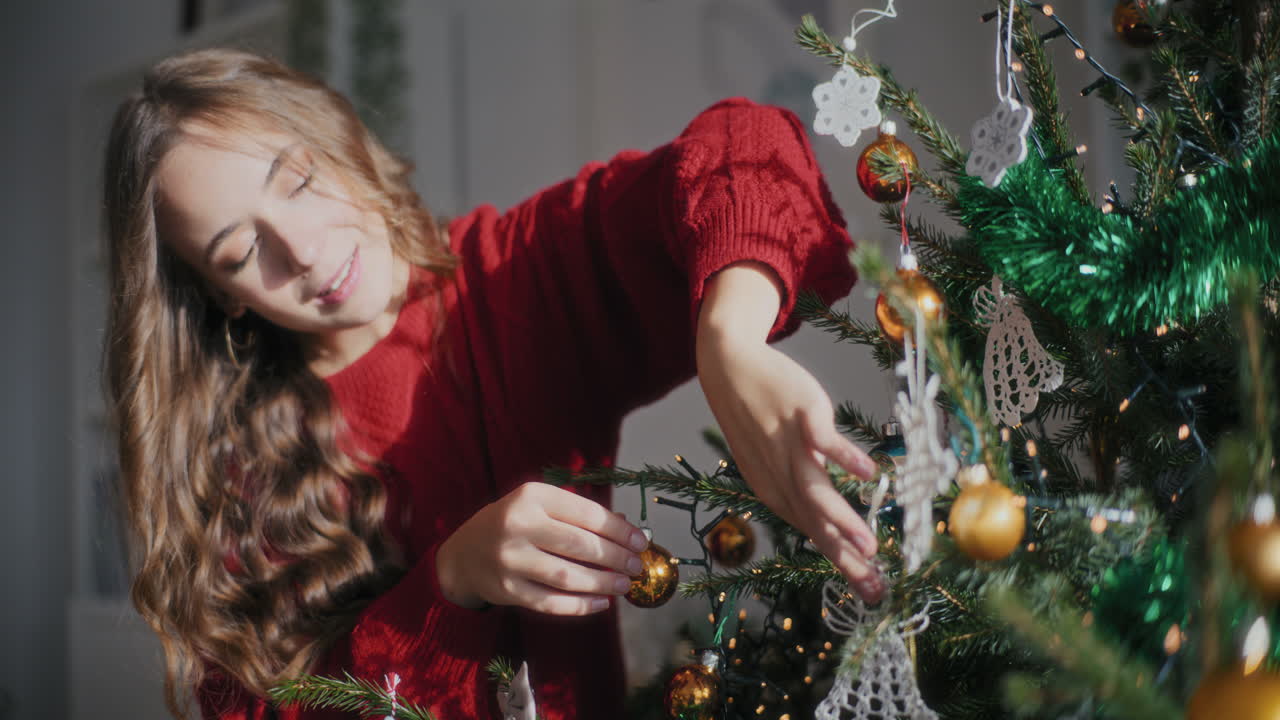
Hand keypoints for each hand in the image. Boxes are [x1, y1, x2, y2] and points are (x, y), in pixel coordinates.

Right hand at [435, 482, 649, 614]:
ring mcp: (510, 559)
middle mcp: (518, 525)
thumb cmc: (512, 523)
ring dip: (602, 583)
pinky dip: (580, 606)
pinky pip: (551, 602)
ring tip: (624, 586)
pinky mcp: (506, 590)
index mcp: (531, 496)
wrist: (463, 553)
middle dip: (616, 558)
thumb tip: (628, 527)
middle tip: (637, 567)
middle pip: (580, 545)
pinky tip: (601, 603)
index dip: (619, 530)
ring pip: (567, 576)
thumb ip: (578, 513)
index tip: (641, 542)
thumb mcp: (539, 505)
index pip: (587, 513)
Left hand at [695, 263, 883, 601]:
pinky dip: (843, 458)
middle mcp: (781, 477)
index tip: (871, 592)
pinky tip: (868, 474)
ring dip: (842, 521)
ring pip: (815, 492)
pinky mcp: (801, 415)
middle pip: (815, 524)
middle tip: (876, 589)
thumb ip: (799, 491)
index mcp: (775, 492)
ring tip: (869, 546)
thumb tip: (827, 520)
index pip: (813, 535)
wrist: (728, 370)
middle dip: (846, 559)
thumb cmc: (759, 419)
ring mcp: (790, 446)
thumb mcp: (773, 462)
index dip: (842, 564)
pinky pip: (823, 440)